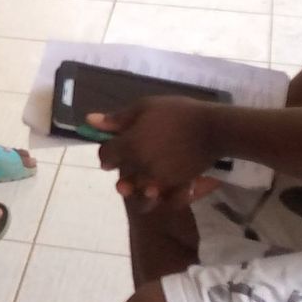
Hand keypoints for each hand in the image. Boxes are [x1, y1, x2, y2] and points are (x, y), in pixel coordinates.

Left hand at [93, 99, 223, 206]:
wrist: (212, 130)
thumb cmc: (177, 113)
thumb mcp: (145, 107)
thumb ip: (117, 118)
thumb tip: (89, 121)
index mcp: (129, 145)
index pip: (105, 156)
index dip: (107, 151)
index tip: (115, 146)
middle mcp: (139, 166)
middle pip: (120, 174)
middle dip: (122, 166)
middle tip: (134, 154)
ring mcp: (156, 179)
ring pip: (136, 188)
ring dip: (136, 181)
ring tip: (147, 169)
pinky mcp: (172, 187)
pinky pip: (156, 194)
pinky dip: (155, 188)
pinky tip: (162, 175)